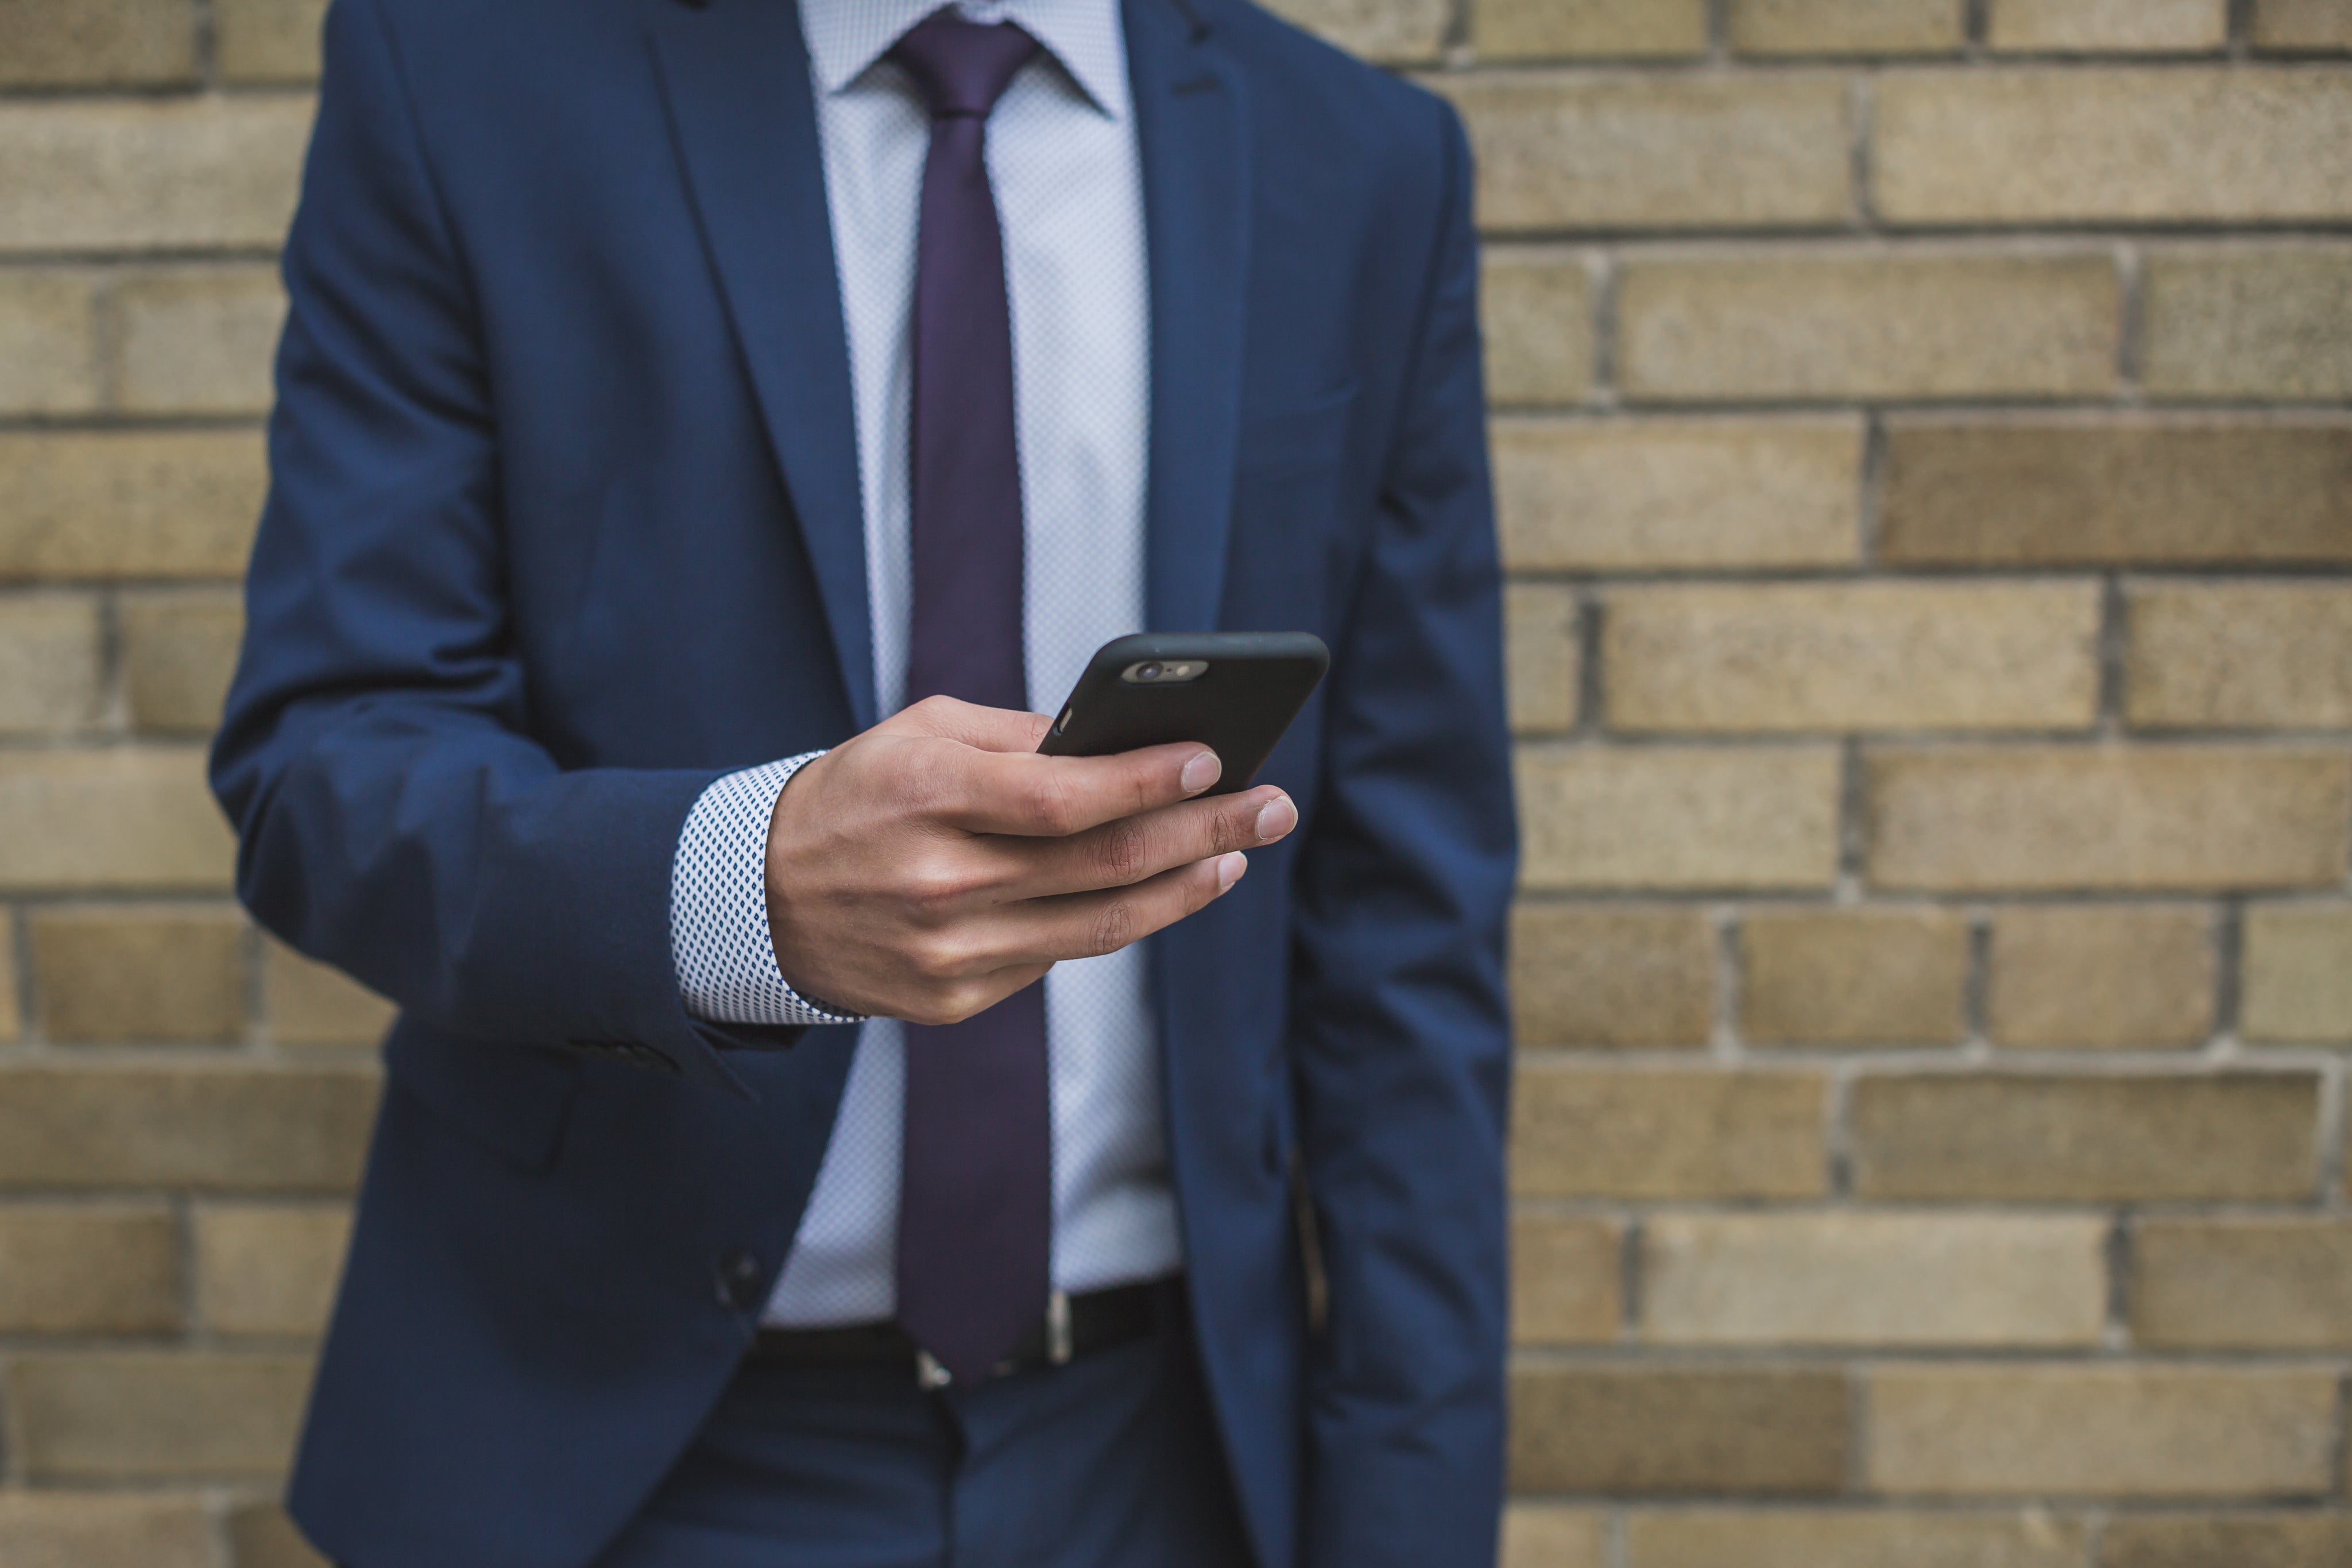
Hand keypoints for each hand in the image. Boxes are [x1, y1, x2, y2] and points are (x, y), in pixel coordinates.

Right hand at [764, 695, 1297, 1024]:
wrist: (756, 900)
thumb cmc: (855, 797)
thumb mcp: (918, 734)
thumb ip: (1020, 739)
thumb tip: (1124, 744)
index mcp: (928, 798)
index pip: (1066, 798)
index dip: (1149, 782)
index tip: (1215, 760)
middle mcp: (941, 883)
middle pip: (1105, 863)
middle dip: (1204, 832)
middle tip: (1272, 807)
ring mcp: (950, 952)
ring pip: (1100, 925)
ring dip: (1184, 888)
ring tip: (1236, 855)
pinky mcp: (955, 999)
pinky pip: (1057, 956)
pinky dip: (1114, 919)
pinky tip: (1156, 891)